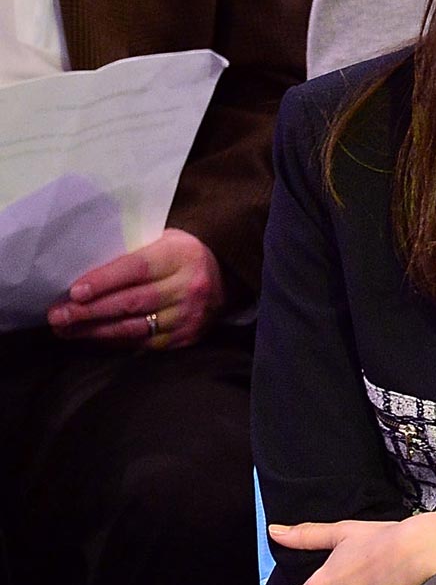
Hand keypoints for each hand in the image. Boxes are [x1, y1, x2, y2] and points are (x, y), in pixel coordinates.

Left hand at [47, 229, 225, 348]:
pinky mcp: (187, 338)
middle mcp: (188, 288)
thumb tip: (86, 272)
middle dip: (90, 311)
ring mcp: (189, 317)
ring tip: (66, 330)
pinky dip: (116, 341)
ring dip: (96, 330)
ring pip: (135, 327)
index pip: (137, 269)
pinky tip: (93, 339)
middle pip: (132, 302)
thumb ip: (133, 253)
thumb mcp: (164, 240)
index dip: (104, 281)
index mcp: (180, 256)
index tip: (74, 292)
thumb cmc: (182, 254)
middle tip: (58, 315)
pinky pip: (146, 343)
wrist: (228, 278)